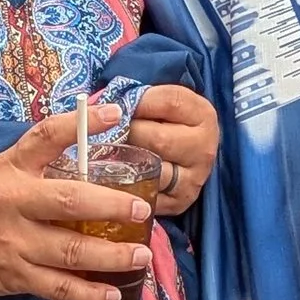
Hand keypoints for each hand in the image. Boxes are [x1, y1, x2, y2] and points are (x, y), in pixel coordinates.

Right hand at [0, 108, 153, 299]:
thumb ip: (36, 164)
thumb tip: (89, 153)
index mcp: (8, 169)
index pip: (44, 137)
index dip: (80, 125)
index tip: (113, 114)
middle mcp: (11, 204)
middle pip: (69, 201)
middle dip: (111, 205)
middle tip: (142, 209)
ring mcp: (13, 244)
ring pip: (70, 251)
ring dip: (111, 255)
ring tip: (141, 254)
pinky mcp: (13, 277)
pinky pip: (58, 288)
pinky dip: (88, 294)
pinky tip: (113, 293)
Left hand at [124, 84, 219, 216]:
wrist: (180, 153)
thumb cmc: (161, 122)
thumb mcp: (156, 103)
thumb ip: (134, 99)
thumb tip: (94, 106)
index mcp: (202, 114)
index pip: (169, 103)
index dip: (138, 103)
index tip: (119, 106)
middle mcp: (204, 146)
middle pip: (159, 139)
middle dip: (128, 134)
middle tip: (111, 133)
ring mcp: (195, 177)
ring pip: (154, 170)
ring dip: (127, 163)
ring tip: (112, 154)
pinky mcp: (181, 200)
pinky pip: (149, 194)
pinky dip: (129, 187)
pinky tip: (119, 175)